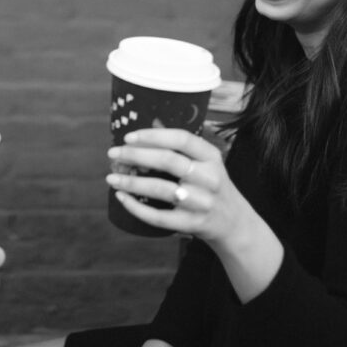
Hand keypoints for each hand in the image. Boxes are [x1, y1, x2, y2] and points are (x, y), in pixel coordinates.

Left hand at [106, 127, 245, 245]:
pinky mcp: (193, 224)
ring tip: (111, 177)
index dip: (153, 135)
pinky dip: (137, 208)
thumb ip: (182, 145)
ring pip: (161, 189)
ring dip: (131, 183)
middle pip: (168, 161)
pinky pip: (160, 217)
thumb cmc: (211, 185)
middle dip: (136, 155)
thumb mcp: (206, 161)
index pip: (182, 138)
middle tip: (113, 154)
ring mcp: (201, 202)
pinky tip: (121, 198)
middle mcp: (209, 178)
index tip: (128, 136)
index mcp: (211, 156)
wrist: (235, 224)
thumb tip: (151, 122)